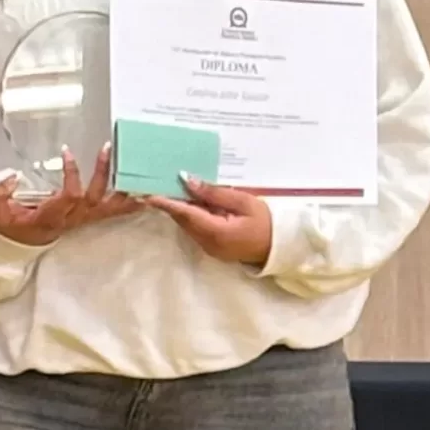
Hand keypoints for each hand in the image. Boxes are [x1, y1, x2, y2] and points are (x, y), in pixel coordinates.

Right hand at [0, 147, 142, 247]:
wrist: (22, 241)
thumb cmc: (10, 224)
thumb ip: (0, 193)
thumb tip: (12, 176)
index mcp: (52, 215)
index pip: (69, 195)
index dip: (71, 174)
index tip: (68, 152)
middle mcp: (72, 218)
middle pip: (94, 197)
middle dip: (102, 173)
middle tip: (108, 148)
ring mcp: (83, 219)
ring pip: (108, 206)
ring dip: (124, 189)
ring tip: (138, 172)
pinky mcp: (89, 217)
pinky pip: (113, 211)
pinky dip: (130, 204)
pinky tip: (146, 195)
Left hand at [147, 176, 274, 267]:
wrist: (280, 246)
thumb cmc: (266, 221)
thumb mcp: (243, 202)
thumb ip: (214, 193)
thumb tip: (189, 181)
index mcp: (216, 232)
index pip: (185, 214)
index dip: (166, 203)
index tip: (149, 194)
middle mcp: (208, 243)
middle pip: (183, 221)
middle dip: (170, 203)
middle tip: (159, 184)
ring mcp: (210, 248)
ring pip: (188, 225)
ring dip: (180, 209)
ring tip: (172, 188)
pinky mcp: (213, 247)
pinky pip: (196, 229)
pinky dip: (191, 216)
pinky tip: (191, 201)